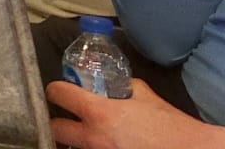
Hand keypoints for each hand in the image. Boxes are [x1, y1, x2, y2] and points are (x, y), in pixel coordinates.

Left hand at [48, 80, 222, 148]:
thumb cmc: (170, 124)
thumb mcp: (144, 95)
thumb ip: (122, 87)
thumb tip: (111, 83)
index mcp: (98, 113)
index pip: (58, 94)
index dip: (56, 89)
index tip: (60, 89)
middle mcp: (93, 138)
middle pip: (54, 129)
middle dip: (58, 121)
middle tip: (67, 115)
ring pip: (73, 147)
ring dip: (76, 139)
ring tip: (88, 131)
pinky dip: (93, 148)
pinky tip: (106, 142)